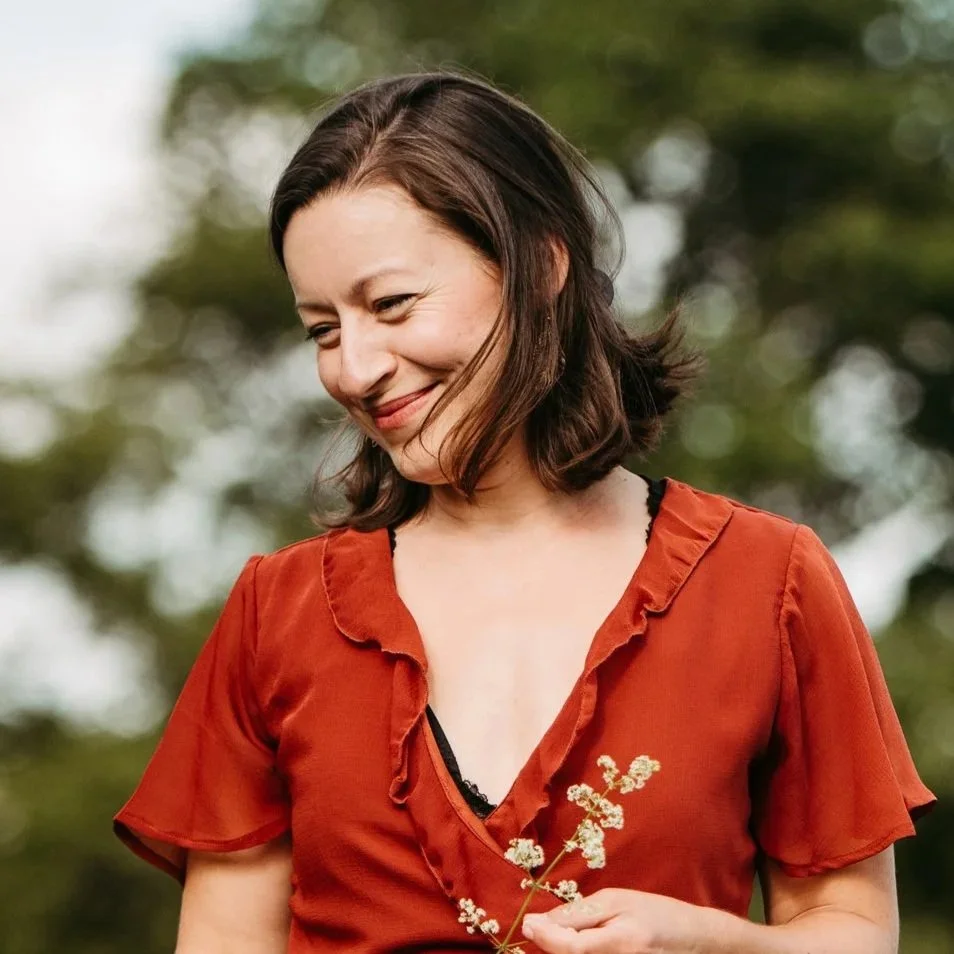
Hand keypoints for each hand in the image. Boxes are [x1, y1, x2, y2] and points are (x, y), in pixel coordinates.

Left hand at [520, 888, 716, 952]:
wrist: (695, 941)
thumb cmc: (656, 913)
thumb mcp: (617, 901)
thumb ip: (579, 913)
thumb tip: (540, 922)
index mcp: (621, 942)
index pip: (570, 947)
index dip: (544, 937)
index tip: (528, 923)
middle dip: (550, 944)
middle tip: (539, 927)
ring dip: (563, 949)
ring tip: (563, 933)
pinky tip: (578, 943)